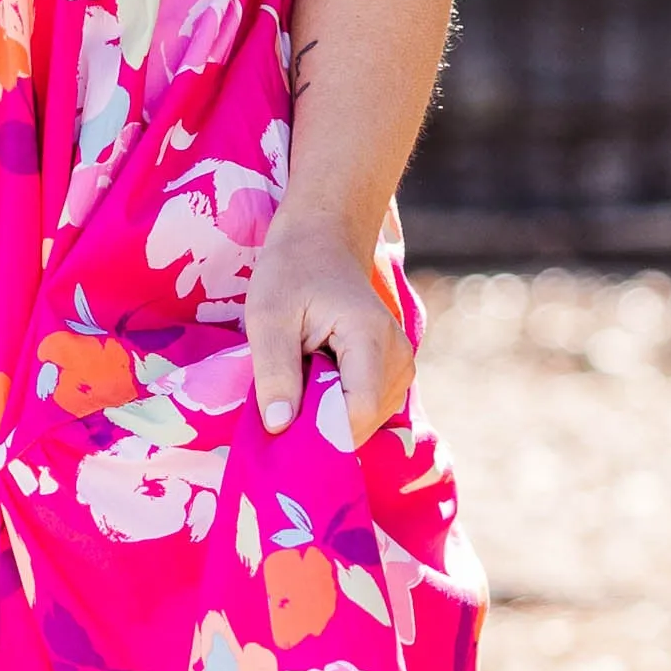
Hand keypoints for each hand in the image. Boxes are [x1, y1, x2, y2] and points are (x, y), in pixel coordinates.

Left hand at [244, 204, 414, 448]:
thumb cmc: (291, 272)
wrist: (323, 242)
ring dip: (328, 416)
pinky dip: (338, 408)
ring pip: (366, 422)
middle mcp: (399, 356)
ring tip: (300, 383)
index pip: (357, 410)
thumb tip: (279, 427)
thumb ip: (274, 372)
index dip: (319, 429)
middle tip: (283, 399)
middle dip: (321, 425)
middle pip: (364, 421)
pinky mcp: (395, 373)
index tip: (281, 423)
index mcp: (371, 337)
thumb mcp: (267, 317)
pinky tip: (315, 384)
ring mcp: (402, 366)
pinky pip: (367, 411)